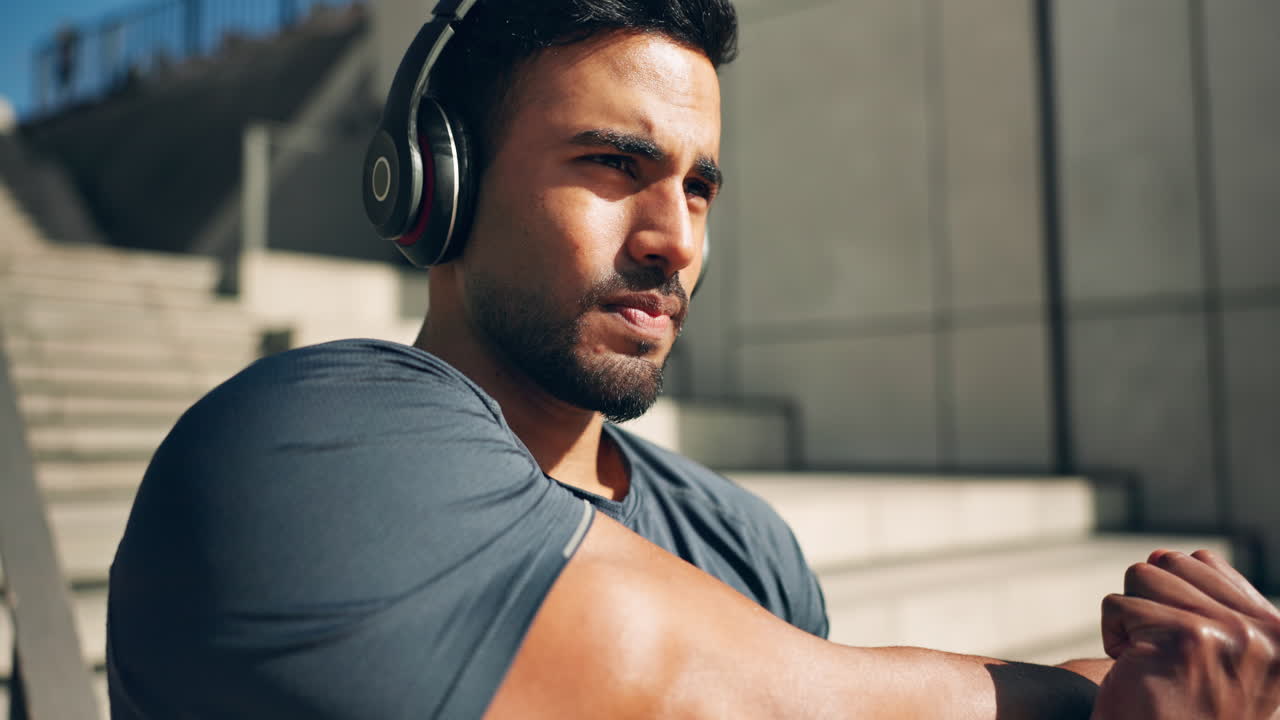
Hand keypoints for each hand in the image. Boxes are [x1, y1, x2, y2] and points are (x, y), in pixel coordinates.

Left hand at [1091, 549, 1279, 719]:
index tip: (1184, 648)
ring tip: (1150, 665)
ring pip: (1142, 576)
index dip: (1172, 599)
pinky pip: (1118, 605)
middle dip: (1149, 605)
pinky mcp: (1182, 638)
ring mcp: (1228, 634)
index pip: (1204, 562)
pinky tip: (1134, 674)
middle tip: (1163, 657)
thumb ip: (1206, 601)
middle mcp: (1265, 633)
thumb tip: (1162, 554)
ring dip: (1131, 621)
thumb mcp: (1219, 656)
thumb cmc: (1182, 712)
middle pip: (1169, 563)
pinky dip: (1112, 637)